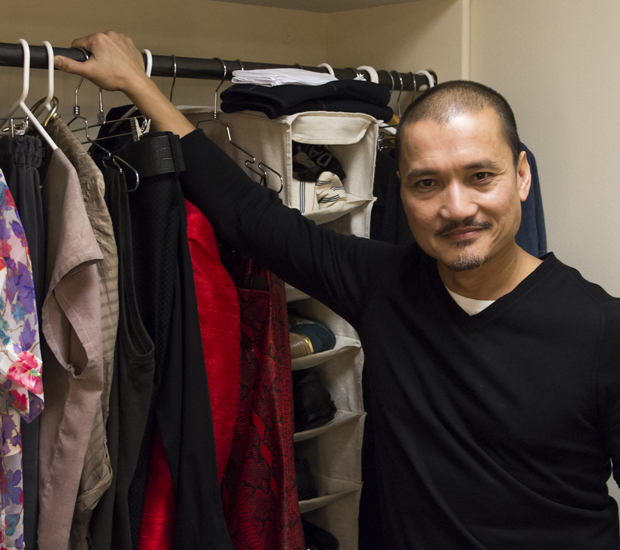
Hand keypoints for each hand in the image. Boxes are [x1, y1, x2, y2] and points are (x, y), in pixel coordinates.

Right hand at [54, 31, 194, 136]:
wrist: (136, 82)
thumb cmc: (116, 77)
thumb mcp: (89, 72)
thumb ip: (70, 65)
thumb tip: (56, 59)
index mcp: (97, 39)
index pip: (78, 44)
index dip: (81, 57)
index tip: (89, 65)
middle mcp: (109, 35)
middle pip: (92, 45)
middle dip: (94, 56)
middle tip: (102, 68)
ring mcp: (120, 38)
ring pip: (104, 46)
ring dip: (105, 55)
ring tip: (111, 67)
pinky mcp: (129, 44)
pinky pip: (117, 47)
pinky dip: (116, 55)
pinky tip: (119, 64)